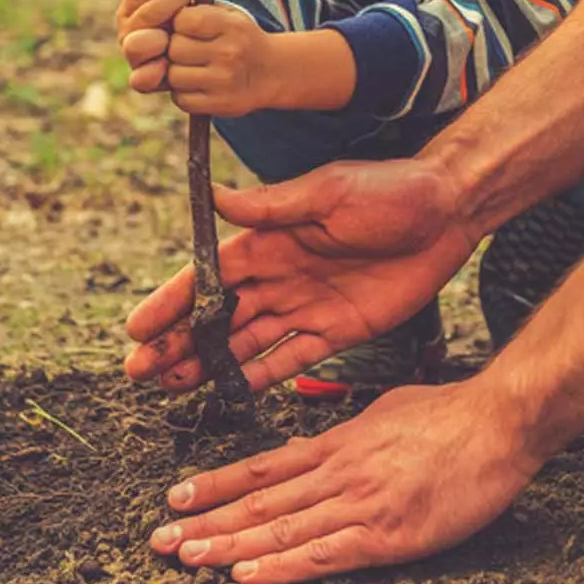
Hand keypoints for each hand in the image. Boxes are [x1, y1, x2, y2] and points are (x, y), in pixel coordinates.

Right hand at [115, 0, 195, 93]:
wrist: (202, 61)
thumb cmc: (196, 26)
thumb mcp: (198, 5)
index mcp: (135, 12)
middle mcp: (131, 33)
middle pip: (142, 15)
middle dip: (168, 0)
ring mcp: (136, 58)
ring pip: (135, 45)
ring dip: (155, 36)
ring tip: (174, 32)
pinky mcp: (145, 81)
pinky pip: (139, 80)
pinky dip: (150, 73)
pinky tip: (164, 66)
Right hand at [124, 157, 475, 392]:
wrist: (448, 211)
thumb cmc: (390, 190)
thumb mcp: (330, 191)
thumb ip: (273, 206)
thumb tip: (214, 197)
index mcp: (272, 237)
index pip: (210, 274)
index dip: (172, 301)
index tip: (136, 328)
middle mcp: (282, 273)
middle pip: (219, 314)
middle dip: (177, 341)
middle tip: (138, 372)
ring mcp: (307, 304)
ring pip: (246, 341)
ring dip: (207, 363)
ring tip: (168, 387)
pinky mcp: (337, 329)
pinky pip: (290, 358)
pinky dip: (259, 376)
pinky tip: (228, 392)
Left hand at [149, 380, 541, 583]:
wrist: (498, 422)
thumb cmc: (450, 415)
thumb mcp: (386, 411)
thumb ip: (347, 434)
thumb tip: (312, 448)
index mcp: (341, 442)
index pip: (265, 467)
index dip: (218, 484)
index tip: (177, 496)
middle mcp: (340, 470)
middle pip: (261, 501)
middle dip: (206, 520)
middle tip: (159, 539)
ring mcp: (361, 502)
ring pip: (282, 528)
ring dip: (228, 546)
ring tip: (186, 557)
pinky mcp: (387, 534)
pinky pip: (324, 554)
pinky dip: (281, 566)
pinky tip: (247, 575)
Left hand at [161, 2, 278, 116]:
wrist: (271, 72)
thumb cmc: (240, 39)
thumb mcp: (230, 15)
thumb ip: (200, 7)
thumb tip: (167, 3)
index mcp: (231, 26)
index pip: (183, 20)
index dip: (179, 23)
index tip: (187, 28)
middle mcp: (230, 52)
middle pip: (175, 48)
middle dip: (176, 49)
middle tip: (188, 50)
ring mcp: (225, 80)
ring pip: (174, 76)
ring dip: (177, 73)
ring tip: (192, 68)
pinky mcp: (221, 104)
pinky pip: (182, 99)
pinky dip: (184, 93)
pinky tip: (197, 85)